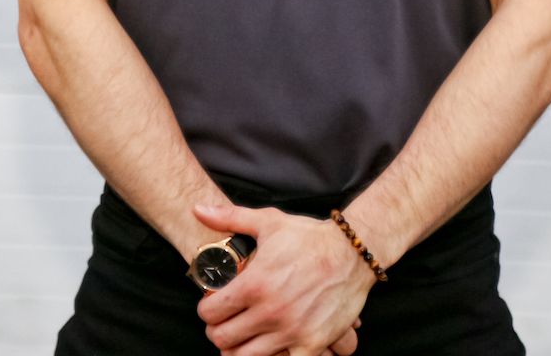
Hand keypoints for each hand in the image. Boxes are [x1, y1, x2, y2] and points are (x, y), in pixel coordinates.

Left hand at [194, 202, 372, 355]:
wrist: (353, 253)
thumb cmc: (309, 237)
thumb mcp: (269, 222)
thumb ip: (230, 218)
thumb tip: (197, 208)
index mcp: (254, 284)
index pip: (210, 312)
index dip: (207, 309)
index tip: (213, 306)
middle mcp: (270, 311)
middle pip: (222, 339)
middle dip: (219, 331)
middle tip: (226, 323)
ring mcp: (292, 331)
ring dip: (239, 349)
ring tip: (244, 337)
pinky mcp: (313, 343)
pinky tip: (273, 347)